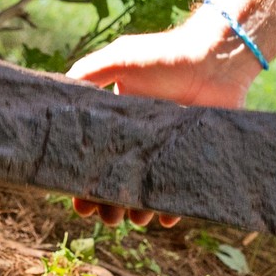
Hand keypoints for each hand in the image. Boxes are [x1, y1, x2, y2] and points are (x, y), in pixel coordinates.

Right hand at [64, 18, 259, 226]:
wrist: (216, 59)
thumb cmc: (166, 56)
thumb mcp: (120, 58)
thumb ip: (88, 72)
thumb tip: (59, 93)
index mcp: (122, 122)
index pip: (97, 158)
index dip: (86, 182)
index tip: (79, 203)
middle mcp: (144, 140)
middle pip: (120, 181)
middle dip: (110, 204)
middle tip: (107, 217)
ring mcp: (170, 150)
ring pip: (148, 190)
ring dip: (138, 209)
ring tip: (136, 219)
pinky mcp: (195, 156)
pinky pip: (182, 189)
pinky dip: (173, 207)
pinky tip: (165, 217)